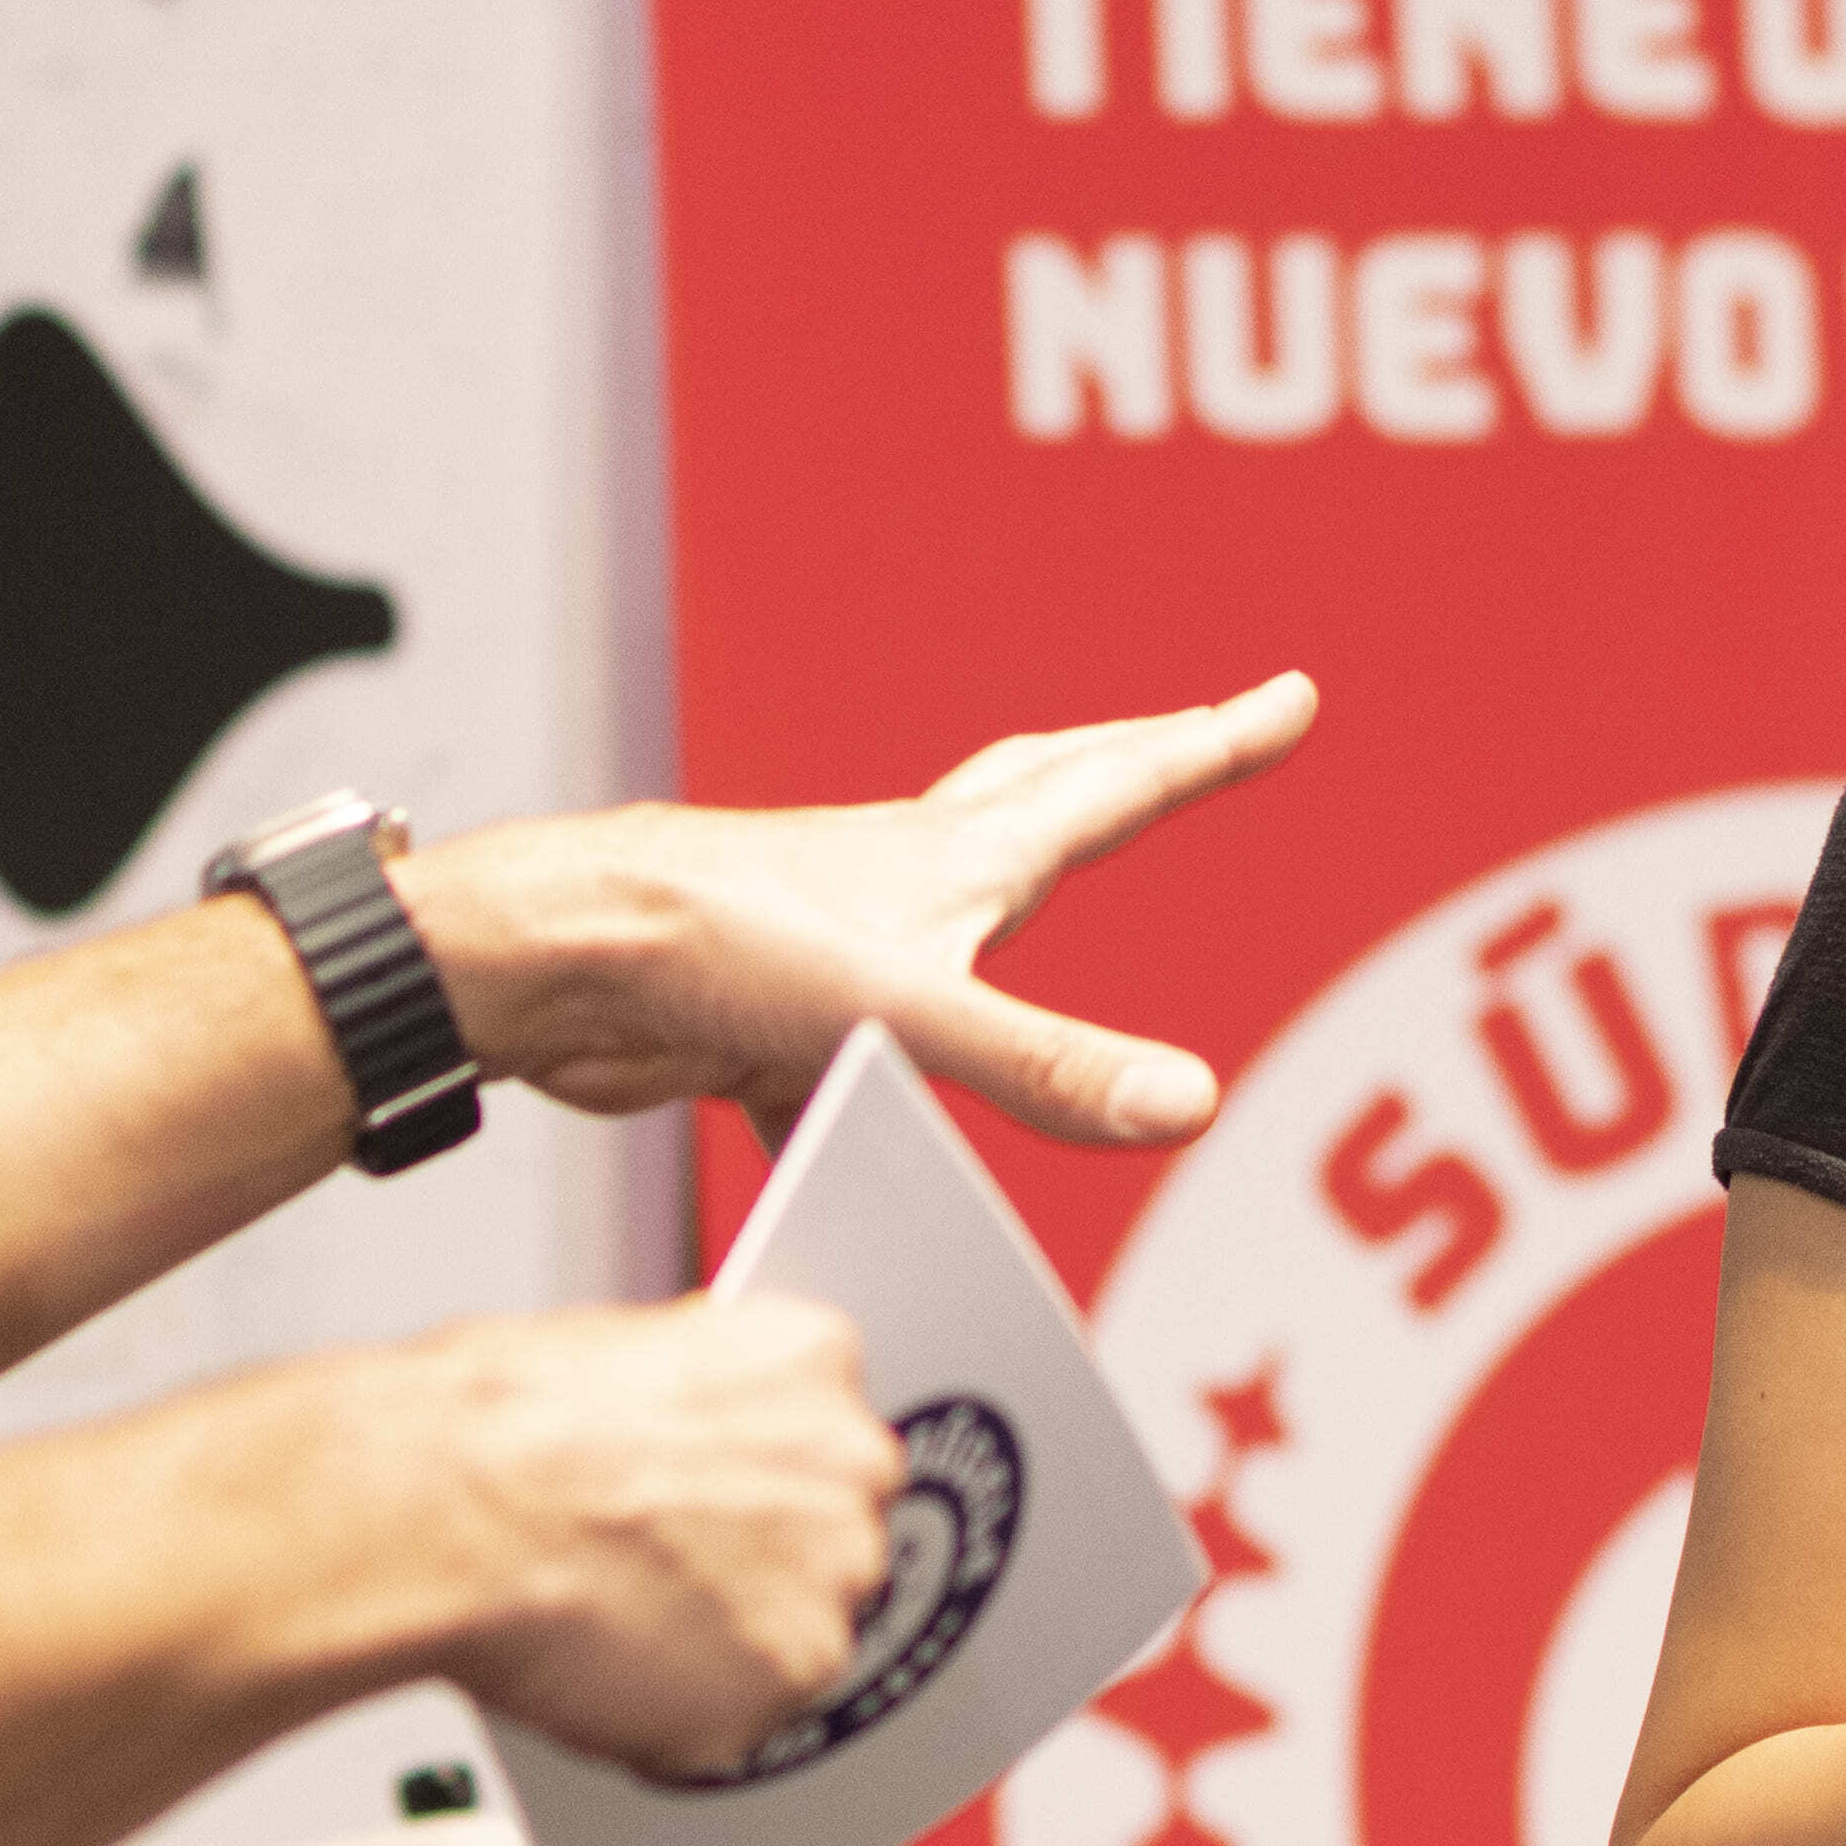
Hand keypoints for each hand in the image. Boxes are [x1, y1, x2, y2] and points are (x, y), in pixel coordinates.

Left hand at [413, 673, 1315, 1146]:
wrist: (555, 958)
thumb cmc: (717, 946)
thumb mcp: (914, 1018)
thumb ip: (1049, 1067)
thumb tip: (1187, 1100)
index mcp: (960, 860)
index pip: (1120, 786)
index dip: (1214, 745)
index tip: (1290, 695)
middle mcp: (902, 878)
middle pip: (1041, 796)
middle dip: (1132, 763)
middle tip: (1198, 732)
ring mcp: (832, 935)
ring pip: (944, 911)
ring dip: (1001, 903)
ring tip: (1033, 902)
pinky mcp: (767, 1006)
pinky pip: (842, 1051)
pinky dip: (863, 1090)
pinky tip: (852, 1150)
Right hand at [419, 1292, 904, 1775]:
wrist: (453, 1512)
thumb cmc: (498, 1426)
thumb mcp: (614, 1351)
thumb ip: (694, 1403)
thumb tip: (680, 1434)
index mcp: (811, 1360)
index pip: (820, 1433)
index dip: (751, 1478)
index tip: (707, 1499)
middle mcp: (849, 1468)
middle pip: (828, 1536)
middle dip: (754, 1562)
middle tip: (655, 1569)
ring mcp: (829, 1580)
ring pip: (793, 1632)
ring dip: (725, 1644)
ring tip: (616, 1620)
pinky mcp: (790, 1679)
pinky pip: (743, 1716)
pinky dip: (681, 1716)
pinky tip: (607, 1668)